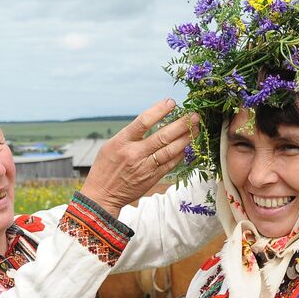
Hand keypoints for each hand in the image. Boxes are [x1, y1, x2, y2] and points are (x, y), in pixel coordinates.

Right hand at [80, 99, 198, 217]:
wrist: (102, 194)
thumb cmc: (106, 167)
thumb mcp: (111, 145)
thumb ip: (131, 135)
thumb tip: (154, 121)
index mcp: (122, 141)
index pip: (143, 121)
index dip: (159, 110)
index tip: (172, 103)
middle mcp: (135, 153)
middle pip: (162, 136)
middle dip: (181, 125)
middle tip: (194, 116)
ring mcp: (145, 167)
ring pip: (170, 151)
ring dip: (185, 139)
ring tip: (196, 129)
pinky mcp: (152, 178)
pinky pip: (170, 164)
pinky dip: (180, 154)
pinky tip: (188, 146)